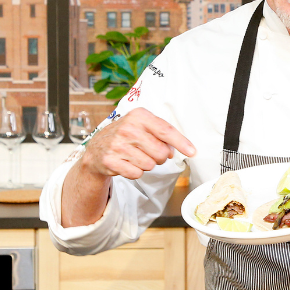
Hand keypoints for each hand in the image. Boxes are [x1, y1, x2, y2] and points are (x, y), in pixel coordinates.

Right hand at [80, 107, 195, 180]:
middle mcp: (128, 128)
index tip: (192, 152)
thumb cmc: (126, 135)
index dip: (181, 143)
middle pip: (161, 152)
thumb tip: (173, 151)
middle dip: (159, 156)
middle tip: (148, 151)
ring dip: (146, 164)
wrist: (97, 148)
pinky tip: (126, 163)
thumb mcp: (142, 126)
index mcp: (139, 115)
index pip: (166, 130)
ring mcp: (118, 144)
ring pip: (150, 165)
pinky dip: (135, 172)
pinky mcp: (110, 160)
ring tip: (134, 156)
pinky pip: (137, 174)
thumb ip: (161, 134)